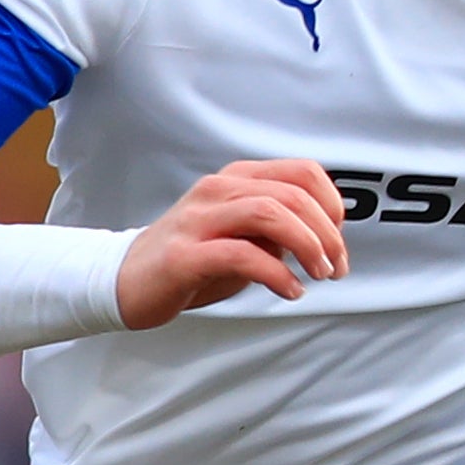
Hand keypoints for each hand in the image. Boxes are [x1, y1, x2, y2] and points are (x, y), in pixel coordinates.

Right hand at [116, 157, 348, 327]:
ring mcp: (199, 220)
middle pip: (292, 195)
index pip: (302, 172)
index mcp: (235, 180)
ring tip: (318, 275)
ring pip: (269, 214)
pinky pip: (242, 255)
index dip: (332, 205)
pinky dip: (277, 274)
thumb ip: (277, 230)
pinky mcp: (185, 255)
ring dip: (306, 246)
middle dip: (326, 234)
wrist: (125, 280)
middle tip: (336, 267)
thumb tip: (325, 238)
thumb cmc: (191, 260)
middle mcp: (217, 191)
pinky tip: (290, 291)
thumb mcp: (242, 238)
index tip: (339, 240)